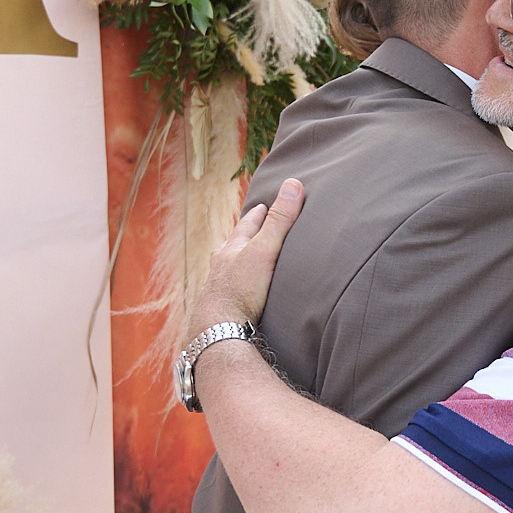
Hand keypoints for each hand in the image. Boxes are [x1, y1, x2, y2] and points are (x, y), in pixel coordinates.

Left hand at [191, 178, 303, 336]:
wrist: (219, 329)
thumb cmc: (241, 289)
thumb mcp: (265, 250)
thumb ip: (280, 221)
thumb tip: (293, 183)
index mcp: (233, 248)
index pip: (247, 224)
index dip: (258, 215)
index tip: (264, 206)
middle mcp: (222, 265)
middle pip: (234, 244)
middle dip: (245, 235)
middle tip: (252, 226)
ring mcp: (219, 286)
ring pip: (228, 266)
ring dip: (237, 260)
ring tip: (243, 258)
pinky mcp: (222, 308)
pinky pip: (230, 290)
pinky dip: (237, 285)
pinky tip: (240, 292)